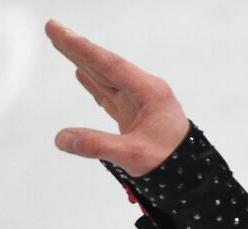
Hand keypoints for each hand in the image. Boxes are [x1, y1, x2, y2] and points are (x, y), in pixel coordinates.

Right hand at [46, 19, 188, 176]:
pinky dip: (95, 84)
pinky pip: (111, 95)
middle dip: (79, 49)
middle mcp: (146, 94)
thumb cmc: (173, 163)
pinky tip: (83, 75)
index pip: (111, 65)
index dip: (82, 49)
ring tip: (63, 46)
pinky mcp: (137, 118)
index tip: (59, 31)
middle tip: (53, 29)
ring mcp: (141, 105)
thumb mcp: (134, 155)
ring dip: (84, 63)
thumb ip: (97, 145)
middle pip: (107, 66)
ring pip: (108, 79)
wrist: (194, 179)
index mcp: (150, 93)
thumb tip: (62, 138)